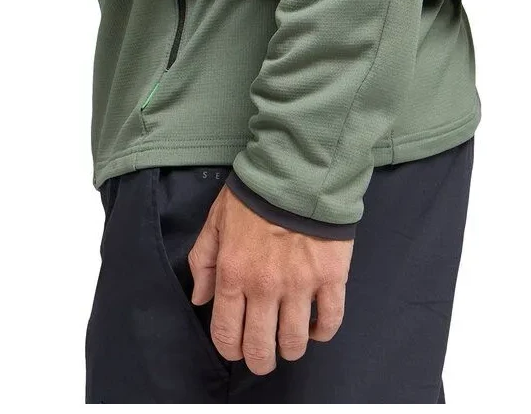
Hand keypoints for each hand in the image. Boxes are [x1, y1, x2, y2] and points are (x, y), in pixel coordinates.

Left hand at [188, 182, 353, 374]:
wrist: (299, 169)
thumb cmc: (255, 193)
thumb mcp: (216, 220)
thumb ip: (202, 261)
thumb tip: (200, 298)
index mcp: (233, 274)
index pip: (226, 334)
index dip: (230, 350)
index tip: (236, 348)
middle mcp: (264, 287)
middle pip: (260, 347)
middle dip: (259, 360)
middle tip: (263, 357)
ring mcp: (299, 285)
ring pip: (293, 342)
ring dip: (289, 349)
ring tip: (289, 342)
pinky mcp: (330, 277)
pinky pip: (329, 321)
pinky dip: (322, 332)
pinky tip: (315, 327)